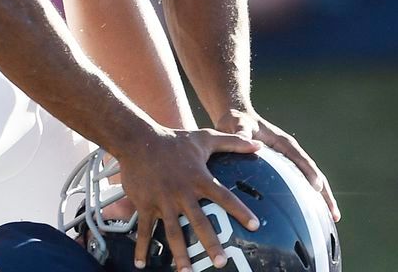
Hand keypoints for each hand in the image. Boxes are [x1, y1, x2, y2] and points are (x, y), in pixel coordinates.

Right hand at [115, 127, 261, 270]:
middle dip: (210, 243)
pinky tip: (142, 264)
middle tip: (221, 262)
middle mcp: (182, 192)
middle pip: (199, 222)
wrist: (139, 140)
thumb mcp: (205, 138)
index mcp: (199, 178)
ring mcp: (162, 200)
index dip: (240, 211)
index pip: (224, 197)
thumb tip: (259, 145)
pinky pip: (144, 229)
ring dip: (179, 254)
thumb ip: (233, 142)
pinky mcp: (145, 204)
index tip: (254, 226)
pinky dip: (142, 247)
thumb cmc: (175, 140)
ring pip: (172, 232)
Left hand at [215, 109, 340, 222]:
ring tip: (333, 219)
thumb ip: (241, 133)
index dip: (309, 172)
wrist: (238, 120)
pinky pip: (300, 186)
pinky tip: (311, 217)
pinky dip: (309, 199)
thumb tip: (244, 139)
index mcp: (283, 143)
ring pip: (311, 182)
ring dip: (322, 199)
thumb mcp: (238, 125)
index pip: (300, 159)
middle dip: (325, 193)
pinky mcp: (285, 170)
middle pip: (314, 173)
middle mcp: (291, 153)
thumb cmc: (238, 122)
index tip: (317, 187)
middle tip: (335, 214)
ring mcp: (290, 162)